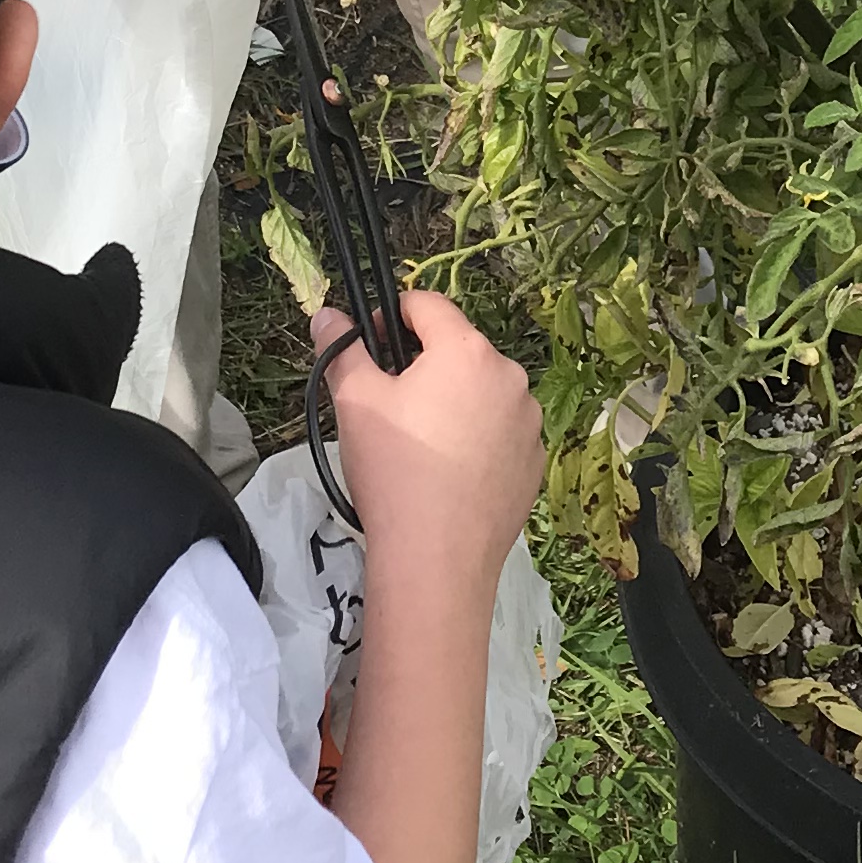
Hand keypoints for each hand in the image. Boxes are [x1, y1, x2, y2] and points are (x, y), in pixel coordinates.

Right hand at [314, 292, 542, 608]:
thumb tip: (327, 316)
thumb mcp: (355, 402)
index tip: (370, 345)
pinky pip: (500, 432)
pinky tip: (449, 472)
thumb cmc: (394, 470)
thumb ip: (341, 350)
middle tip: (389, 403)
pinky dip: (477, 439)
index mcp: (467, 350)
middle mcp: (509, 376)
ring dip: (453, 401)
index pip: (427, 304)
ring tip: (420, 443)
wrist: (436, 558)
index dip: (391, 315)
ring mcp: (528, 422)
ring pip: (482, 392)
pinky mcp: (534, 462)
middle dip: (423, 364)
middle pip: (458, 349)